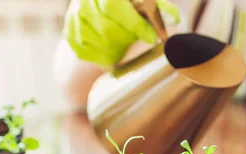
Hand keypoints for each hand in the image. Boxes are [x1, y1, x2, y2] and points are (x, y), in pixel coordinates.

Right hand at [64, 0, 179, 67]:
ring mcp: (74, 19)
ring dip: (118, 48)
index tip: (153, 37)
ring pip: (101, 44)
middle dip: (128, 38)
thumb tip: (175, 18)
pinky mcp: (71, 37)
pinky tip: (112, 49)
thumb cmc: (128, 10)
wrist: (99, 17)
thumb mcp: (145, 4)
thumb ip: (159, 8)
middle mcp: (84, 1)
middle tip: (138, 39)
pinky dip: (107, 57)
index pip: (114, 6)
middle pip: (107, 29)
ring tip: (124, 42)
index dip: (135, 24)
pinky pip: (93, 55)